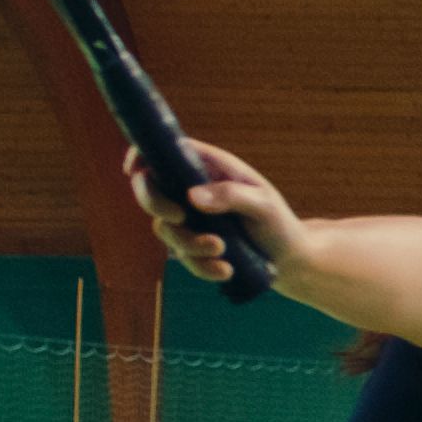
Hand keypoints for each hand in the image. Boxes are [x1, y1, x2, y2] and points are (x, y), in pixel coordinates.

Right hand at [148, 131, 292, 277]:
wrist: (288, 259)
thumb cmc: (278, 223)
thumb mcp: (262, 205)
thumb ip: (231, 195)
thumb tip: (191, 196)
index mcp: (208, 168)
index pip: (165, 152)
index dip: (142, 155)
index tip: (133, 170)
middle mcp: (193, 190)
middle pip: (150, 189)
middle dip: (156, 204)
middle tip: (180, 218)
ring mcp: (190, 219)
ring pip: (164, 229)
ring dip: (189, 244)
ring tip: (222, 250)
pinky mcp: (193, 246)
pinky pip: (181, 257)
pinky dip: (201, 266)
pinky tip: (225, 270)